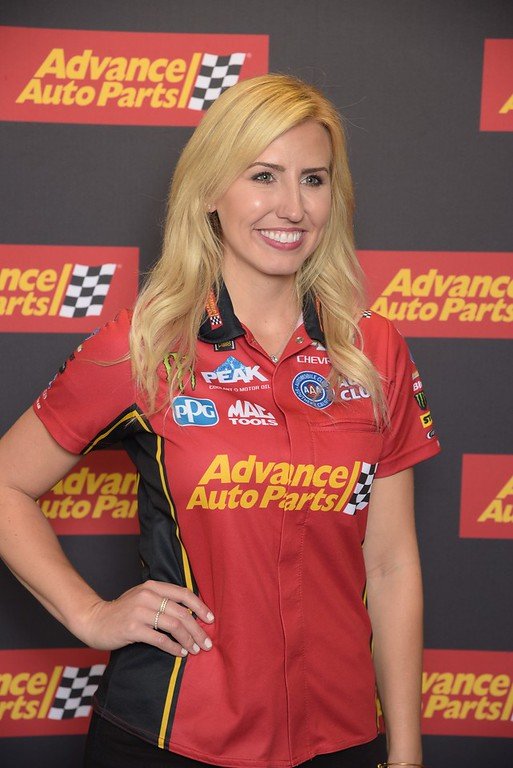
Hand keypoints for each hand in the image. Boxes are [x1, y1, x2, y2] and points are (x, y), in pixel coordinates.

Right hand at [74, 580, 213, 656]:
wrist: (94, 620)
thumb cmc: (122, 611)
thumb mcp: (142, 598)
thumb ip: (162, 600)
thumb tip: (191, 613)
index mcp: (153, 586)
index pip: (184, 593)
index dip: (200, 607)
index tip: (211, 620)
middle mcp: (147, 595)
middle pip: (182, 612)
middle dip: (198, 630)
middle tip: (207, 643)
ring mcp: (139, 611)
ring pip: (174, 626)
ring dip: (188, 640)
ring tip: (195, 650)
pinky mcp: (132, 628)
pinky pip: (160, 639)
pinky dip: (173, 647)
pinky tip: (180, 653)